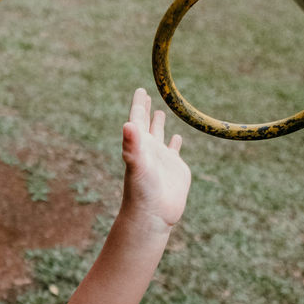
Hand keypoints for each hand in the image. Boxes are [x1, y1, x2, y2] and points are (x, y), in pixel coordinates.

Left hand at [121, 88, 190, 229]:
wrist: (152, 214)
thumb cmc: (142, 191)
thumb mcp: (137, 164)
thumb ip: (132, 144)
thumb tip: (128, 123)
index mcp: (139, 146)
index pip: (138, 119)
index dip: (139, 104)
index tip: (140, 89)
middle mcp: (149, 150)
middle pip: (147, 124)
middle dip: (146, 109)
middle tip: (146, 94)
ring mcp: (162, 159)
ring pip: (159, 137)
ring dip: (159, 124)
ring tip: (159, 112)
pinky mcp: (175, 169)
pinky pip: (174, 151)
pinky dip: (175, 143)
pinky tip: (176, 138)